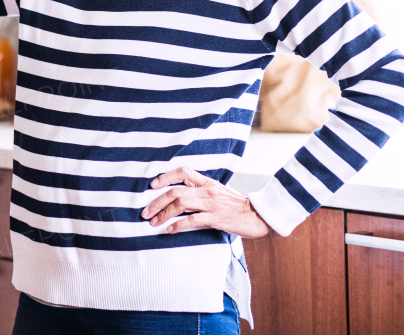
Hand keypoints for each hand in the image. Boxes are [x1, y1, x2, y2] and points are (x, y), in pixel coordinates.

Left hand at [141, 167, 270, 238]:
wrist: (258, 216)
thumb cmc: (237, 207)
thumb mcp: (219, 193)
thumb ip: (202, 193)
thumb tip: (181, 199)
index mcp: (208, 182)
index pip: (183, 172)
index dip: (166, 176)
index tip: (152, 185)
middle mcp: (207, 191)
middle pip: (175, 192)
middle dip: (157, 202)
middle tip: (145, 212)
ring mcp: (212, 204)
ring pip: (180, 204)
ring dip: (163, 214)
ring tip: (153, 222)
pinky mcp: (216, 218)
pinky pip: (193, 220)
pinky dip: (179, 225)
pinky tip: (170, 230)